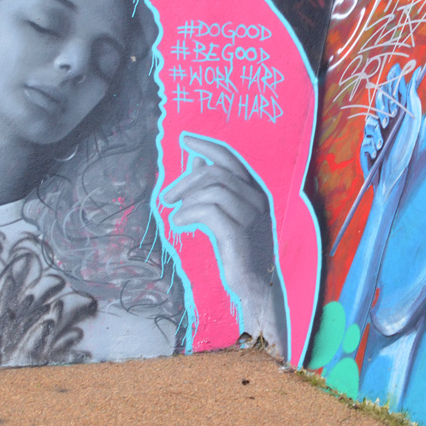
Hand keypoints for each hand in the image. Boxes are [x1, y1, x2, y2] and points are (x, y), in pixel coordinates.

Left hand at [161, 133, 287, 356]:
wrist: (258, 286)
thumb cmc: (240, 250)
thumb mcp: (227, 215)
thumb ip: (213, 189)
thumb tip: (195, 162)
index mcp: (255, 191)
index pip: (229, 158)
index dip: (206, 145)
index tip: (184, 139)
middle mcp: (257, 199)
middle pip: (216, 172)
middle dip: (187, 179)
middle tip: (166, 196)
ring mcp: (251, 216)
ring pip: (213, 190)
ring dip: (186, 199)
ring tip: (174, 213)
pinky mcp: (239, 234)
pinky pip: (209, 212)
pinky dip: (189, 214)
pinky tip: (179, 223)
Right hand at [360, 63, 422, 178]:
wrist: (394, 179)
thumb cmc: (405, 152)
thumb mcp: (412, 122)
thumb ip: (411, 97)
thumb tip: (415, 73)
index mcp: (399, 116)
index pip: (392, 92)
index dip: (392, 81)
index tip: (395, 68)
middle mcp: (387, 123)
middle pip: (379, 103)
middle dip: (383, 107)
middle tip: (389, 116)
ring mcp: (375, 135)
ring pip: (370, 121)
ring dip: (376, 130)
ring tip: (383, 139)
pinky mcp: (367, 147)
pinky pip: (365, 138)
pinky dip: (371, 143)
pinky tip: (376, 150)